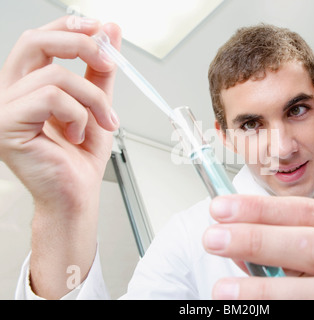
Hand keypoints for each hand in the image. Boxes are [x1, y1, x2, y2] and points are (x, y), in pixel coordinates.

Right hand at [0, 16, 120, 297]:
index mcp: (26, 84)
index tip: (100, 29)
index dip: (69, 25)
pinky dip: (78, 115)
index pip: (40, 39)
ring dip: (93, 99)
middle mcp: (8, 91)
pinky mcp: (6, 124)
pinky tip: (77, 135)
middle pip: (36, 41)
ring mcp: (2, 107)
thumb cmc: (82, 156)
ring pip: (55, 75)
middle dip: (80, 45)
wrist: (77, 194)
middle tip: (109, 62)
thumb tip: (110, 30)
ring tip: (104, 123)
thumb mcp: (97, 103)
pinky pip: (51, 98)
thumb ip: (99, 69)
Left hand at [204, 195, 313, 298]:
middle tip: (214, 239)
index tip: (222, 209)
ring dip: (264, 289)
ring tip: (224, 288)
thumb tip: (233, 236)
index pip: (310, 211)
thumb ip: (282, 244)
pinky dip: (279, 309)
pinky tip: (250, 309)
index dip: (262, 209)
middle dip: (258, 240)